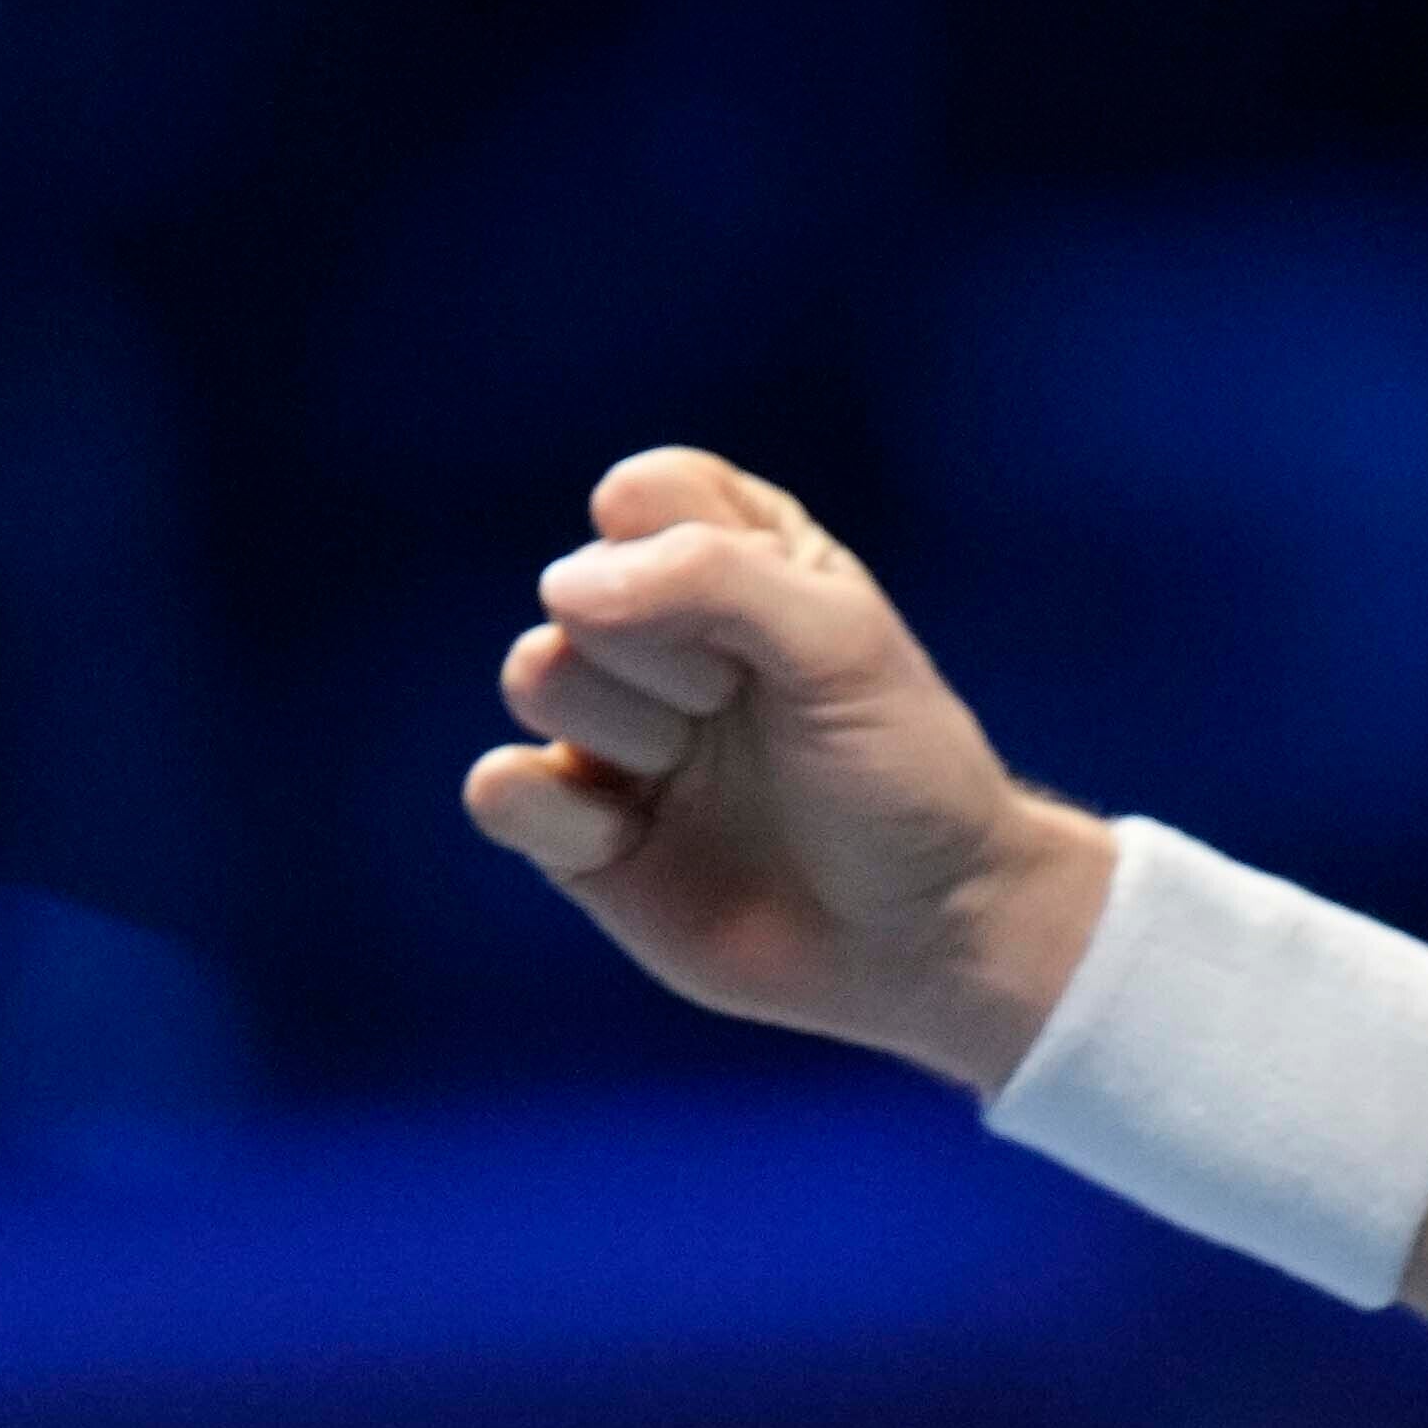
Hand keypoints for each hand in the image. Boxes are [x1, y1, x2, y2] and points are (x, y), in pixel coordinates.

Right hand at [458, 449, 1111, 1092]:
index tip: (759, 618)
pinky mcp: (584, 835)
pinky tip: (618, 832)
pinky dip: (540, 804)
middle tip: (738, 706)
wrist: (928, 933)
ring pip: (535, 675)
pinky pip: (500, 791)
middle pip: (577, 588)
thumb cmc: (902, 772)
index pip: (646, 494)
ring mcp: (621, 736)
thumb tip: (563, 587)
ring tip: (687, 767)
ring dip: (617, 722)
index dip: (680, 551)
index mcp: (741, 562)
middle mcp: (667, 640)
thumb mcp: (839, 642)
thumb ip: (710, 578)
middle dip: (660, 652)